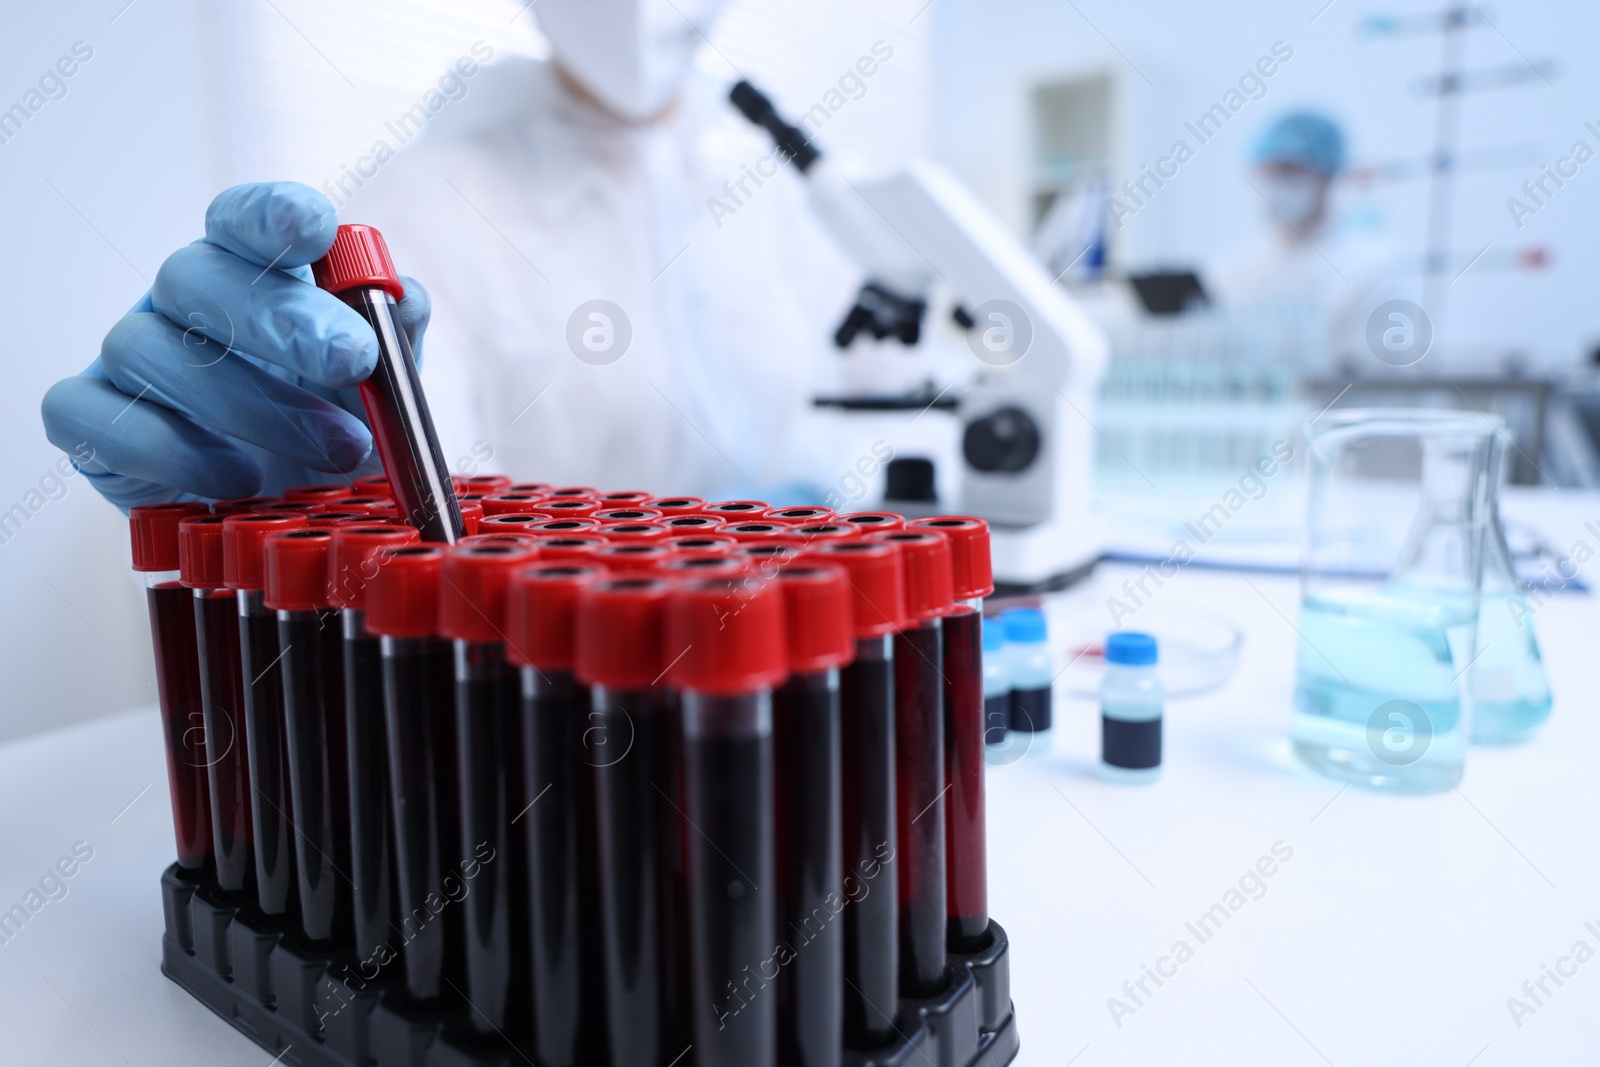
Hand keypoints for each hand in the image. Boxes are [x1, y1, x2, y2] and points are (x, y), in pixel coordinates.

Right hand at [40, 181, 429, 510]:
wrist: (282, 512)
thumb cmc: (330, 428)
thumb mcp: (380, 387)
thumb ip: (395, 340)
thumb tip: (406, 300)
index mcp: (250, 269)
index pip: (241, 216)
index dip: (271, 215)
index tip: (316, 230)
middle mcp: (180, 299)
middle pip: (195, 274)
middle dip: (281, 318)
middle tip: (352, 360)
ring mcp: (128, 354)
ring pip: (153, 350)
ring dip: (254, 405)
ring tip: (334, 451)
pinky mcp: (88, 419)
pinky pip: (102, 421)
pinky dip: (176, 454)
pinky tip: (239, 480)